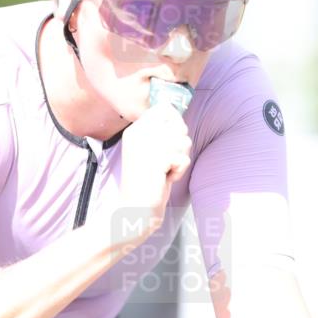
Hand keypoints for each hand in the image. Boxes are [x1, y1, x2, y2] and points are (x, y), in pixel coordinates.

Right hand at [116, 101, 191, 239]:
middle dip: (180, 144)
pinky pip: (183, 158)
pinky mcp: (157, 160)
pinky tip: (165, 178)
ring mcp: (147, 146)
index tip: (170, 141)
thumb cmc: (146, 181)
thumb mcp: (150, 151)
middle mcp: (138, 134)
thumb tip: (178, 115)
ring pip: (183, 140)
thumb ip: (162, 133)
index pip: (164, 108)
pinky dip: (179, 171)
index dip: (175, 122)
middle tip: (166, 160)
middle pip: (178, 124)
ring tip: (164, 170)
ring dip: (180, 158)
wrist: (134, 209)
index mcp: (134, 131)